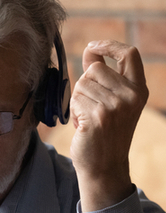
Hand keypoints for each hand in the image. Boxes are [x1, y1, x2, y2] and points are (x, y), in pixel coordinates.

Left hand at [70, 40, 147, 211]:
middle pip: (95, 69)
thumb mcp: (113, 102)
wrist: (103, 166)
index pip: (129, 54)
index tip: (93, 46)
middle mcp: (131, 95)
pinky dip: (74, 112)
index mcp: (139, 89)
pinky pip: (75, 100)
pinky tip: (83, 126)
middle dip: (84, 85)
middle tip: (90, 108)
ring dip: (78, 101)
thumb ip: (104, 79)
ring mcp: (116, 106)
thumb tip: (91, 52)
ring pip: (82, 84)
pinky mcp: (99, 116)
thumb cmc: (103, 133)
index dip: (109, 46)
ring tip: (88, 119)